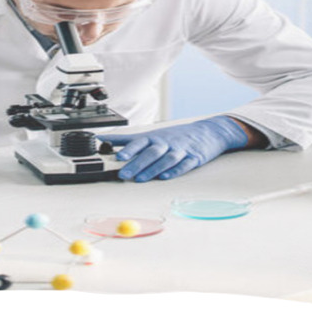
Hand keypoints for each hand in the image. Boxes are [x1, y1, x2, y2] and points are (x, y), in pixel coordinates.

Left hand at [98, 116, 248, 181]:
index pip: (139, 142)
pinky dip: (174, 171)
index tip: (118, 156)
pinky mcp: (193, 158)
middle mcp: (166, 143)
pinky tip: (165, 177)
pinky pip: (183, 165)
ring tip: (141, 179)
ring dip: (153, 169)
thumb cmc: (175, 136)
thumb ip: (127, 140)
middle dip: (136, 164)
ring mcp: (180, 150)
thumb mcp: (151, 135)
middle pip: (150, 153)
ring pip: (165, 159)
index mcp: (154, 137)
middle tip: (124, 174)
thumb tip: (104, 140)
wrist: (207, 131)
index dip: (128, 149)